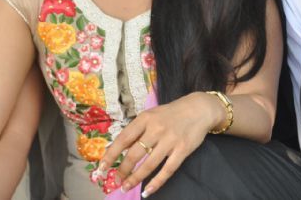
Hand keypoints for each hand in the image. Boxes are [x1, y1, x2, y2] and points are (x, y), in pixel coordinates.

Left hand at [100, 92, 222, 195]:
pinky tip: (147, 191)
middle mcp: (156, 129)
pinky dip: (156, 182)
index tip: (101, 168)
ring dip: (135, 178)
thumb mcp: (151, 116)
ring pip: (149, 164)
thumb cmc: (171, 113)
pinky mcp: (182, 150)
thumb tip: (117, 149)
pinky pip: (167, 170)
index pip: (124, 139)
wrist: (199, 109)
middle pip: (135, 154)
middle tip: (116, 180)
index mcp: (145, 118)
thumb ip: (136, 131)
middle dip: (123, 170)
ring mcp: (170, 140)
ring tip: (126, 187)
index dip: (111, 155)